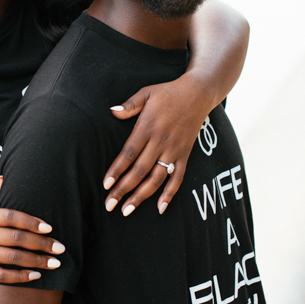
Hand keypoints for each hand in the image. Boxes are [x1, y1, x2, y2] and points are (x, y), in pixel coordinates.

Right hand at [0, 177, 64, 283]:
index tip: (50, 228)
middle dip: (41, 244)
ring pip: (12, 258)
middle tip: (60, 248)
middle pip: (15, 238)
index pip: (10, 216)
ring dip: (36, 261)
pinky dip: (21, 277)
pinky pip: (3, 276)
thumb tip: (2, 179)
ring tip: (54, 263)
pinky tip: (37, 275)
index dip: (31, 222)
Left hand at [102, 74, 213, 215]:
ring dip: (142, 196)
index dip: (117, 170)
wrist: (198, 94)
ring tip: (127, 210)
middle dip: (123, 189)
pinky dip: (170, 194)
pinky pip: (178, 178)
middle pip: (140, 171)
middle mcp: (161, 141)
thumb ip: (130, 105)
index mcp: (148, 127)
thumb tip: (112, 111)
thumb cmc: (168, 93)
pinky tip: (160, 208)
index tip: (106, 184)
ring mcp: (174, 150)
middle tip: (110, 205)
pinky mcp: (185, 155)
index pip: (129, 153)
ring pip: (157, 178)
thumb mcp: (146, 93)